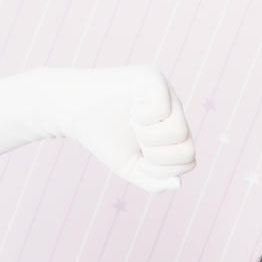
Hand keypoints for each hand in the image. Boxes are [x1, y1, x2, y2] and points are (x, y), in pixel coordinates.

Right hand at [41, 64, 194, 194]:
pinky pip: (163, 108)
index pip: (188, 161)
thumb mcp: (130, 168)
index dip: (162, 170)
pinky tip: (130, 111)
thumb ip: (153, 181)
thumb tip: (178, 184)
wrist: (73, 111)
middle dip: (156, 156)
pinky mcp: (152, 77)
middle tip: (137, 143)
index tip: (140, 161)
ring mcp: (167, 91)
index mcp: (174, 130)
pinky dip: (142, 117)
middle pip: (188, 149)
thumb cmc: (103, 137)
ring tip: (132, 126)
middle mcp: (176, 109)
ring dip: (149, 138)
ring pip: (179, 131)